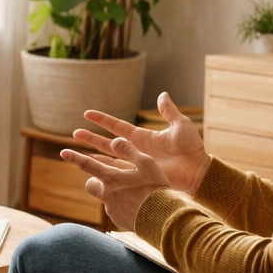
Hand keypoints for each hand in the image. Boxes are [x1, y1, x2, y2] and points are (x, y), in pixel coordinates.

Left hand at [60, 133, 171, 230]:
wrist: (163, 218)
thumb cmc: (156, 188)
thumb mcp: (146, 163)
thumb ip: (129, 150)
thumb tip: (115, 140)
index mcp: (112, 178)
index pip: (88, 165)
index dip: (75, 157)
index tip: (63, 152)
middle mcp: (107, 194)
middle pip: (91, 185)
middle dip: (94, 180)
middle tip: (108, 178)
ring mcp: (111, 209)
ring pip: (106, 198)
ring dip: (114, 193)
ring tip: (135, 193)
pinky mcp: (118, 221)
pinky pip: (117, 210)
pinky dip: (124, 206)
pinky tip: (139, 206)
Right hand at [75, 93, 209, 195]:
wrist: (197, 170)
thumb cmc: (191, 148)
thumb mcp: (180, 125)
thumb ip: (169, 111)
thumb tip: (162, 94)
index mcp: (142, 136)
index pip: (117, 126)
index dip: (102, 120)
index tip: (87, 114)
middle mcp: (135, 150)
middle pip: (107, 142)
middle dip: (91, 138)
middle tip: (75, 133)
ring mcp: (135, 164)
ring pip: (108, 159)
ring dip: (92, 155)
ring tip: (76, 153)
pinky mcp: (138, 177)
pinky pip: (116, 174)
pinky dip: (104, 172)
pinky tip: (91, 172)